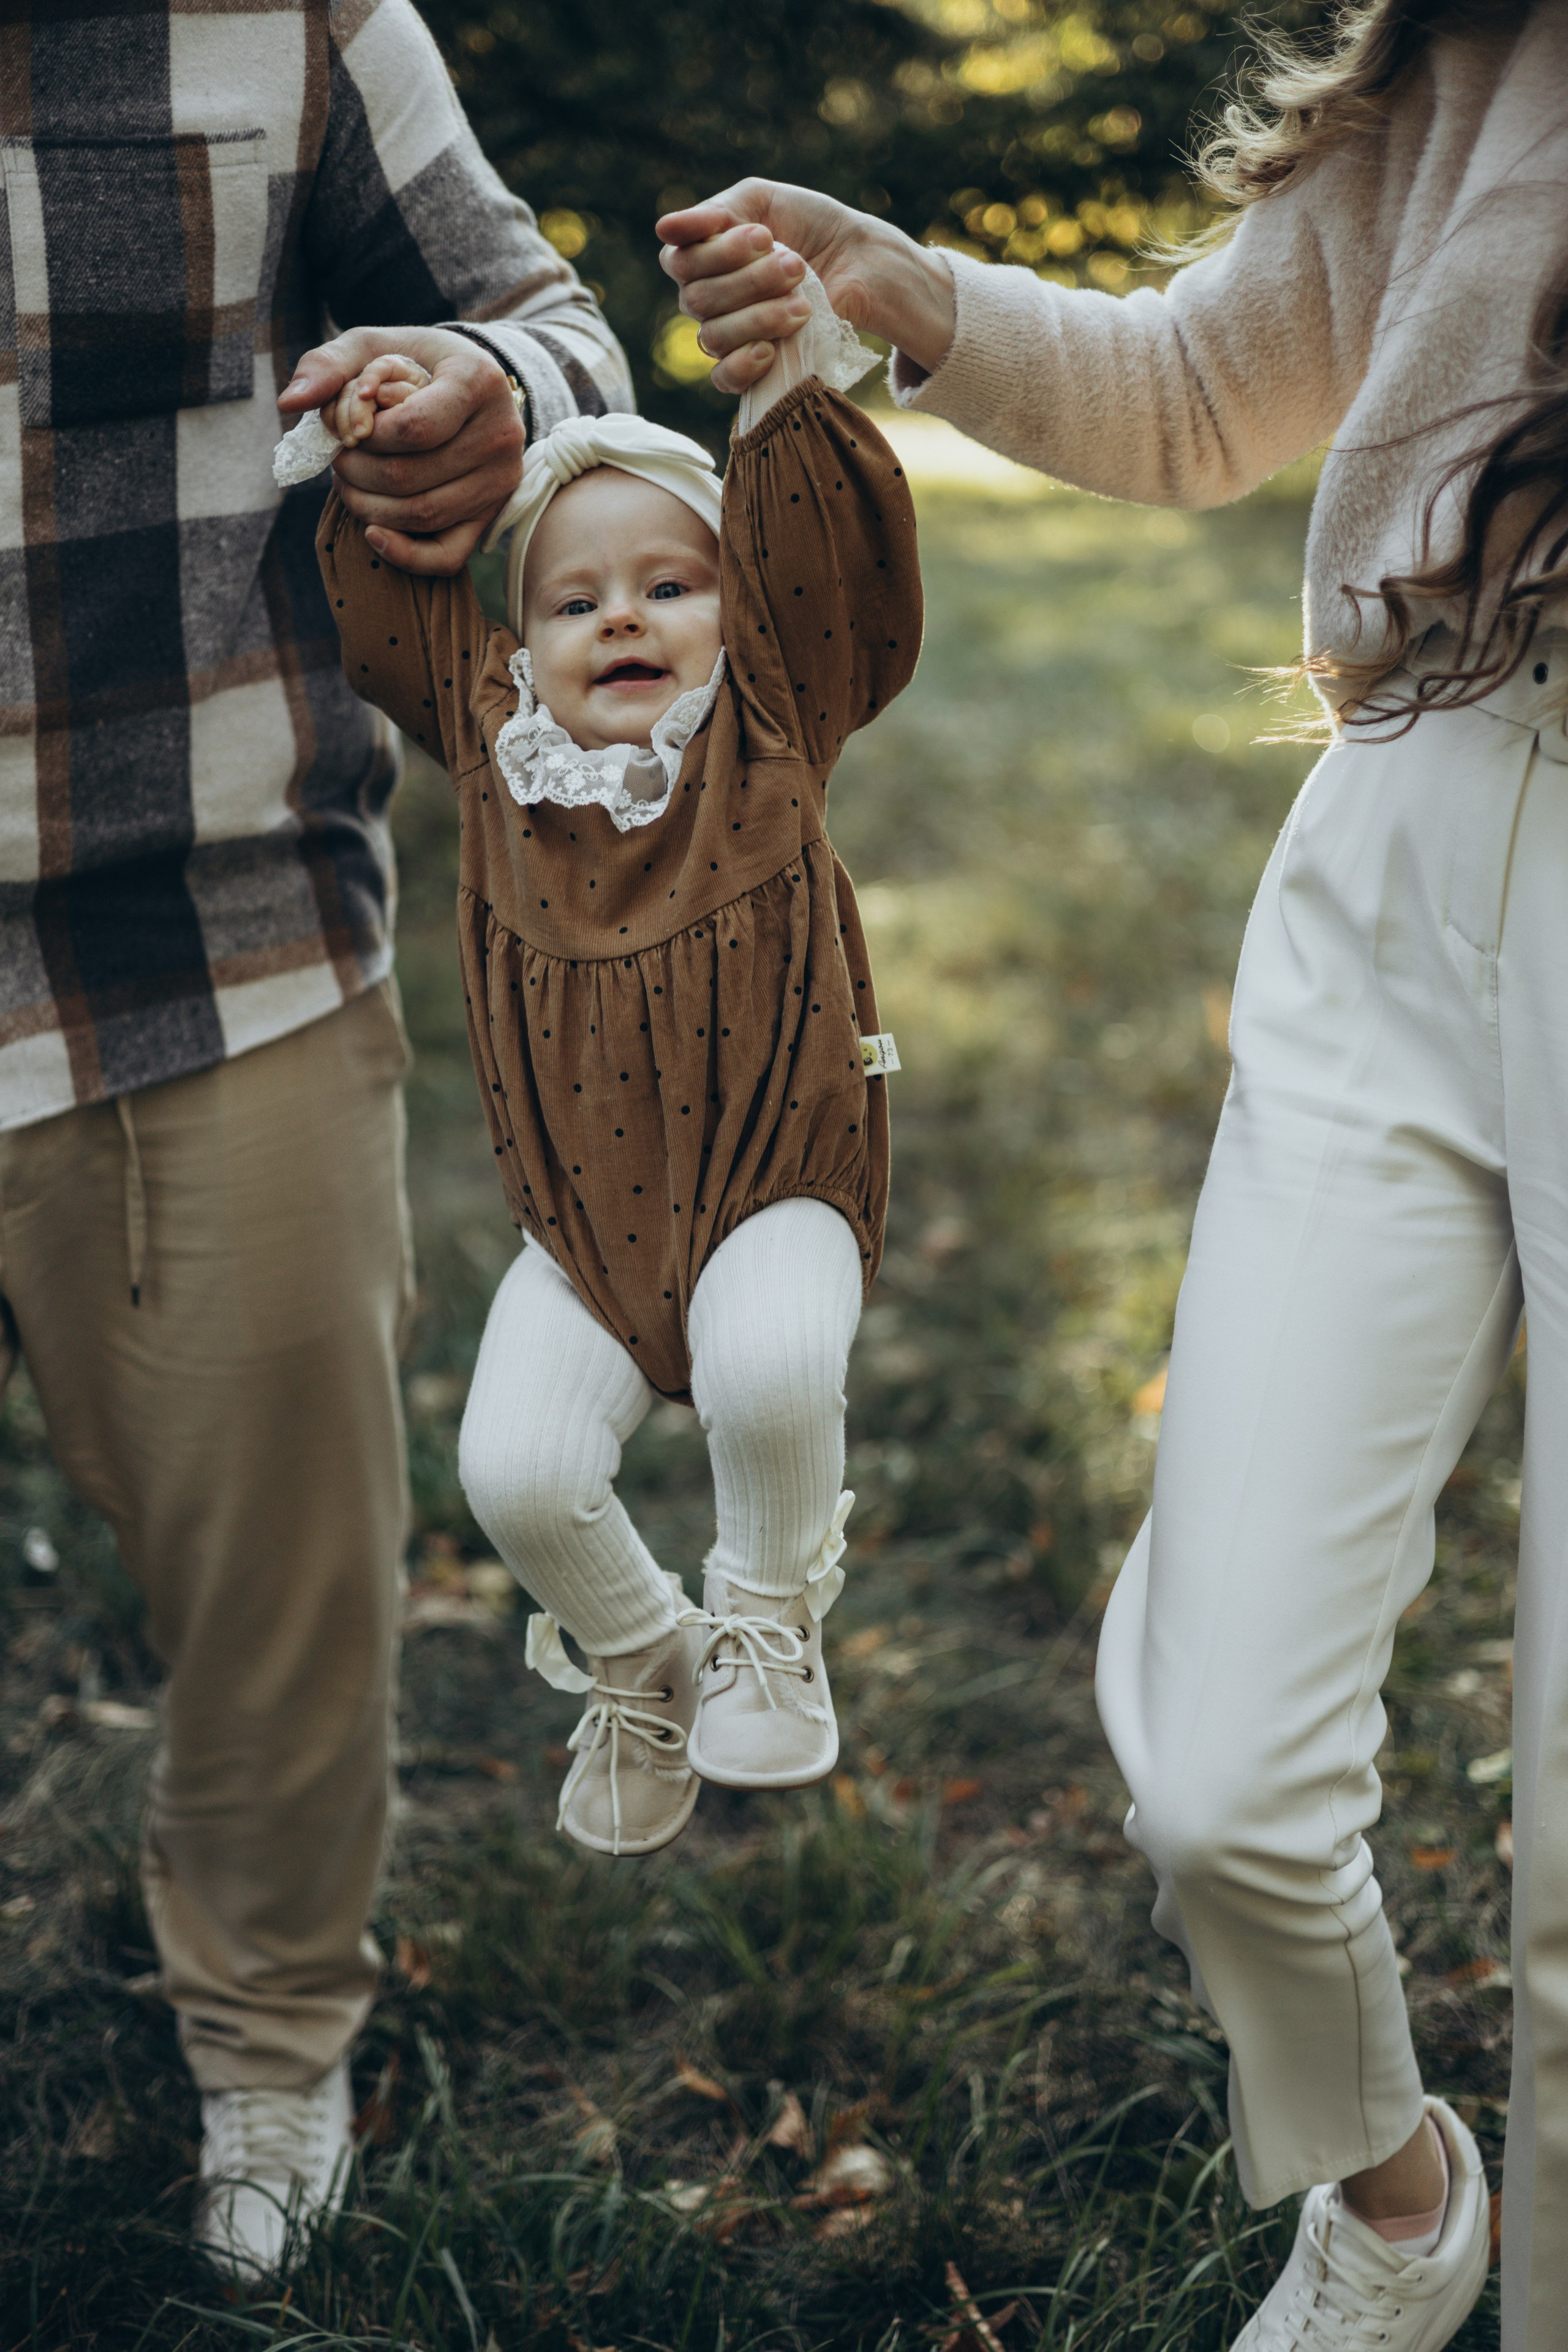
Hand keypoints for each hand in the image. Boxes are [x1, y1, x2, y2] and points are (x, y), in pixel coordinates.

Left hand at [279, 326, 525, 574]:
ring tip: (350, 486)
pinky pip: (447, 555)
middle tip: (339, 461)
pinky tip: (372, 534)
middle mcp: (500, 434)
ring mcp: (499, 481)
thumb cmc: (413, 363)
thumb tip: (288, 405)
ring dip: (369, 508)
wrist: (468, 389)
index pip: (414, 427)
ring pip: (423, 515)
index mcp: (477, 380)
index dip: (366, 437)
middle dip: (357, 473)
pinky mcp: (490, 516)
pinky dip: (404, 555)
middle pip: (410, 475)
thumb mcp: (372, 347)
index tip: (349, 431)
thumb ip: (328, 366)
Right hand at [657, 179, 955, 393]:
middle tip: (796, 265)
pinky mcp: (751, 367)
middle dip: (750, 280)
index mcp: (701, 256)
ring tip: (803, 303)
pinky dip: (743, 365)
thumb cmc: (809, 225)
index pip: (679, 261)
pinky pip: (723, 379)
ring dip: (760, 315)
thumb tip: (663, 227)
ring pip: (714, 335)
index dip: (717, 252)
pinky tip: (770, 350)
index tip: (765, 236)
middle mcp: (706, 297)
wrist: (858, 263)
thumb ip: (716, 211)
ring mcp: (727, 334)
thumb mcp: (763, 200)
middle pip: (697, 299)